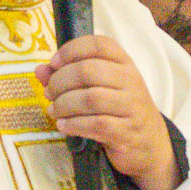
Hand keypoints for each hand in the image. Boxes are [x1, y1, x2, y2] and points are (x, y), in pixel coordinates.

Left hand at [38, 36, 177, 189]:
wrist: (150, 144)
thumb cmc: (119, 110)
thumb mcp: (100, 88)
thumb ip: (68, 77)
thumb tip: (40, 71)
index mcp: (124, 63)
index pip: (98, 44)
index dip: (71, 50)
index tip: (54, 64)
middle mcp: (130, 80)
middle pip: (88, 71)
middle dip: (60, 82)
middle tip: (50, 93)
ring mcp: (131, 106)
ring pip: (90, 98)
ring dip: (64, 105)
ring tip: (54, 111)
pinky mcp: (127, 131)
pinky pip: (97, 124)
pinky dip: (74, 125)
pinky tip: (64, 126)